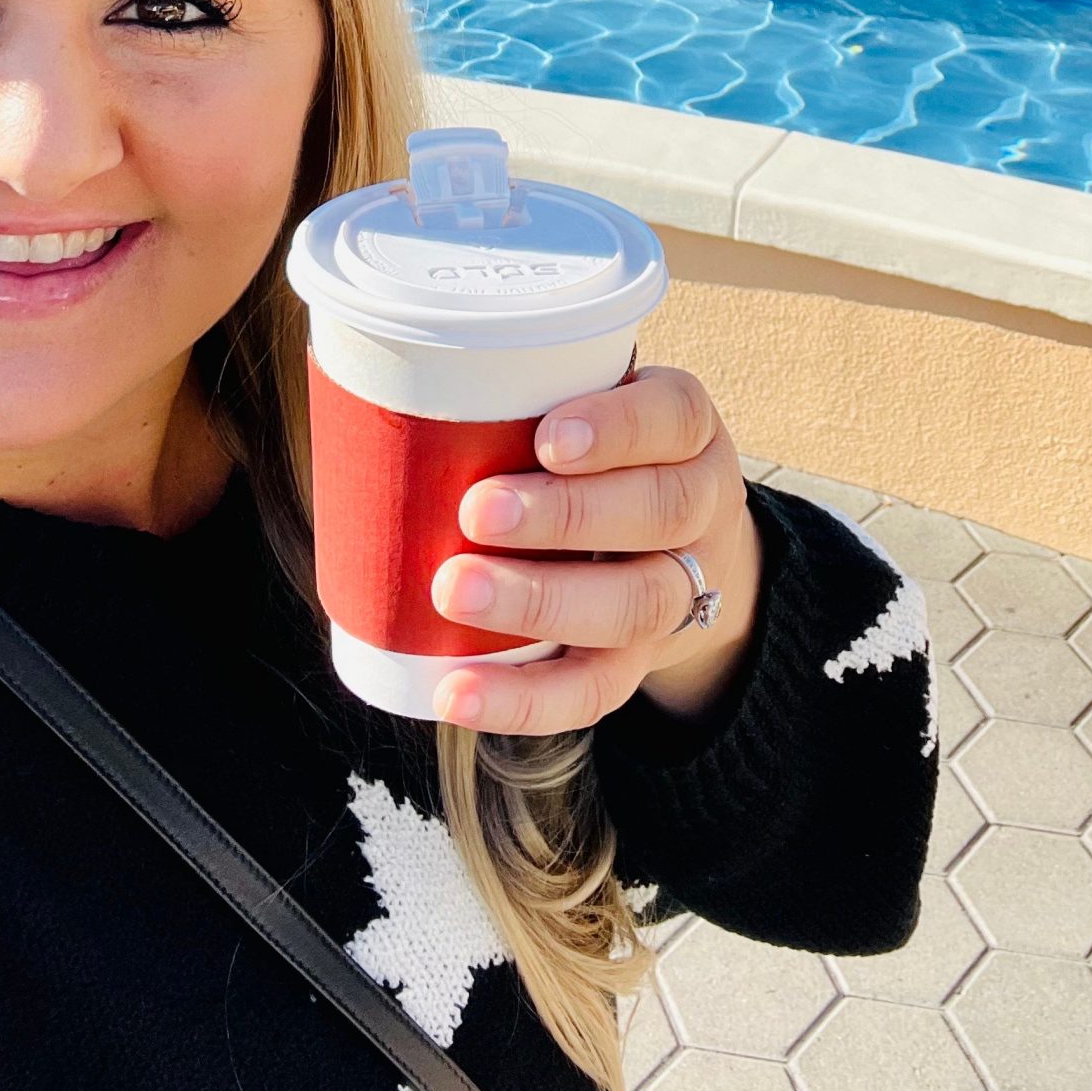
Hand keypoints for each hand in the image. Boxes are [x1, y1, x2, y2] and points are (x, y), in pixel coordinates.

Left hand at [428, 365, 762, 735]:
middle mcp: (701, 509)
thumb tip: (391, 390)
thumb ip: (527, 396)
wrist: (684, 550)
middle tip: (475, 511)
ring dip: (542, 601)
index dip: (617, 429)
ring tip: (454, 591)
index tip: (547, 438)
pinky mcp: (642, 662)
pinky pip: (598, 691)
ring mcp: (679, 591)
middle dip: (568, 514)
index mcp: (688, 433)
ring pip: (637, 603)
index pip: (674, 417)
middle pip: (662, 511)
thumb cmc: (602, 456)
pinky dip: (525, 700)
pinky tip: (456, 693)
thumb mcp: (596, 406)